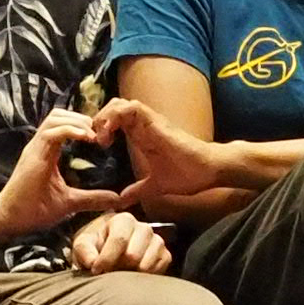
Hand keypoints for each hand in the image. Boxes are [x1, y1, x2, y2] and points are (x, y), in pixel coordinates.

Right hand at [0, 111, 126, 239]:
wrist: (10, 220)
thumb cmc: (34, 210)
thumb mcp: (70, 202)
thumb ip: (92, 198)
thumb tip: (116, 199)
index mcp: (46, 152)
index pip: (62, 125)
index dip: (81, 124)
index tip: (101, 136)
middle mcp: (39, 146)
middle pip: (59, 115)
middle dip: (81, 118)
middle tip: (100, 132)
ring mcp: (35, 149)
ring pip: (54, 118)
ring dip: (76, 121)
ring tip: (93, 134)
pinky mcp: (33, 156)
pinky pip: (51, 133)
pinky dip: (69, 130)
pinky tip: (85, 137)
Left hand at [66, 210, 170, 274]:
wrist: (110, 251)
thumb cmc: (96, 246)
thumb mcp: (83, 245)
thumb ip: (85, 251)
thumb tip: (93, 263)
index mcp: (124, 220)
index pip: (119, 240)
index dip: (106, 259)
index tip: (96, 270)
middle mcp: (144, 228)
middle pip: (133, 255)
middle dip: (117, 268)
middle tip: (108, 272)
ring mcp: (157, 241)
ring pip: (145, 265)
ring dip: (129, 274)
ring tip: (119, 272)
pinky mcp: (165, 256)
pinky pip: (157, 271)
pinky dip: (143, 278)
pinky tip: (132, 274)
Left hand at [97, 96, 233, 210]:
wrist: (209, 171)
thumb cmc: (188, 175)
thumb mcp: (155, 186)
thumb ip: (138, 190)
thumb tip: (121, 201)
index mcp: (141, 136)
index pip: (114, 120)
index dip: (100, 127)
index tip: (94, 146)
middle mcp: (143, 125)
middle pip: (113, 107)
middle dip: (98, 120)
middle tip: (95, 141)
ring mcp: (150, 121)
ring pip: (120, 103)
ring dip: (105, 116)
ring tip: (101, 138)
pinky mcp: (157, 121)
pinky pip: (132, 107)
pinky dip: (117, 115)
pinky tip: (110, 133)